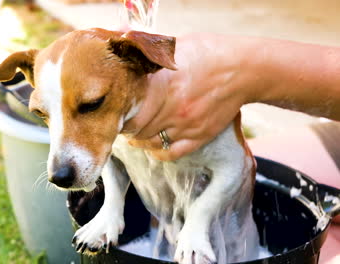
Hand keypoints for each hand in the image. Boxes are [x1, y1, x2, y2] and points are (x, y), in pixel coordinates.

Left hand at [126, 33, 251, 160]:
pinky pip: (171, 153)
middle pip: (136, 128)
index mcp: (162, 85)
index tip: (116, 109)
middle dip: (126, 127)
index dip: (118, 112)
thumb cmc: (208, 53)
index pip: (128, 110)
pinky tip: (152, 146)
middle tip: (122, 123)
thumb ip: (150, 53)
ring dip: (139, 139)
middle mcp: (172, 108)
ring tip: (135, 133)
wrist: (244, 69)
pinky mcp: (199, 136)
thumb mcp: (175, 46)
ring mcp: (185, 125)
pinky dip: (157, 152)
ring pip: (150, 142)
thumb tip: (126, 47)